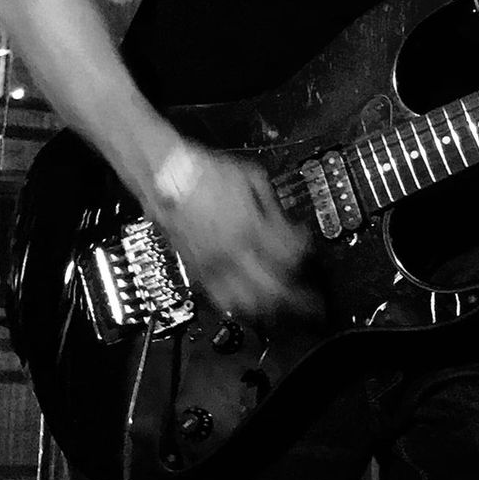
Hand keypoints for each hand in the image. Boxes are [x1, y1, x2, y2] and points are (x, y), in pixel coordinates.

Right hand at [148, 144, 309, 318]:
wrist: (166, 175)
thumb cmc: (206, 172)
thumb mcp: (252, 177)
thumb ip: (273, 205)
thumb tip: (288, 223)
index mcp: (251, 229)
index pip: (290, 255)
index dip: (304, 250)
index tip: (305, 243)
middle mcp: (233, 254)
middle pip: (274, 290)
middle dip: (297, 298)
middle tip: (312, 301)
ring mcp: (213, 267)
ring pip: (247, 304)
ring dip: (270, 308)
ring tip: (284, 307)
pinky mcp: (197, 271)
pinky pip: (221, 300)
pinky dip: (240, 306)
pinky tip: (249, 303)